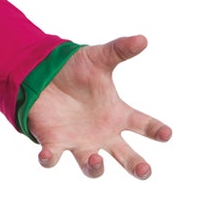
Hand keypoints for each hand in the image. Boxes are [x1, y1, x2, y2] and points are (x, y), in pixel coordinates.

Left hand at [28, 34, 170, 179]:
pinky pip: (52, 158)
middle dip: (135, 165)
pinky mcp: (53, 143)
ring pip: (91, 165)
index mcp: (116, 114)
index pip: (143, 125)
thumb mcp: (98, 59)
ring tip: (97, 160)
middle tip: (144, 171)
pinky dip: (49, 158)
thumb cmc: (75, 69)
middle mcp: (101, 133)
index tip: (166, 134)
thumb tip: (142, 39)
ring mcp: (79, 141)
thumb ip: (119, 50)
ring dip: (95, 167)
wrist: (43, 75)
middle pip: (125, 156)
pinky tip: (48, 154)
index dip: (155, 130)